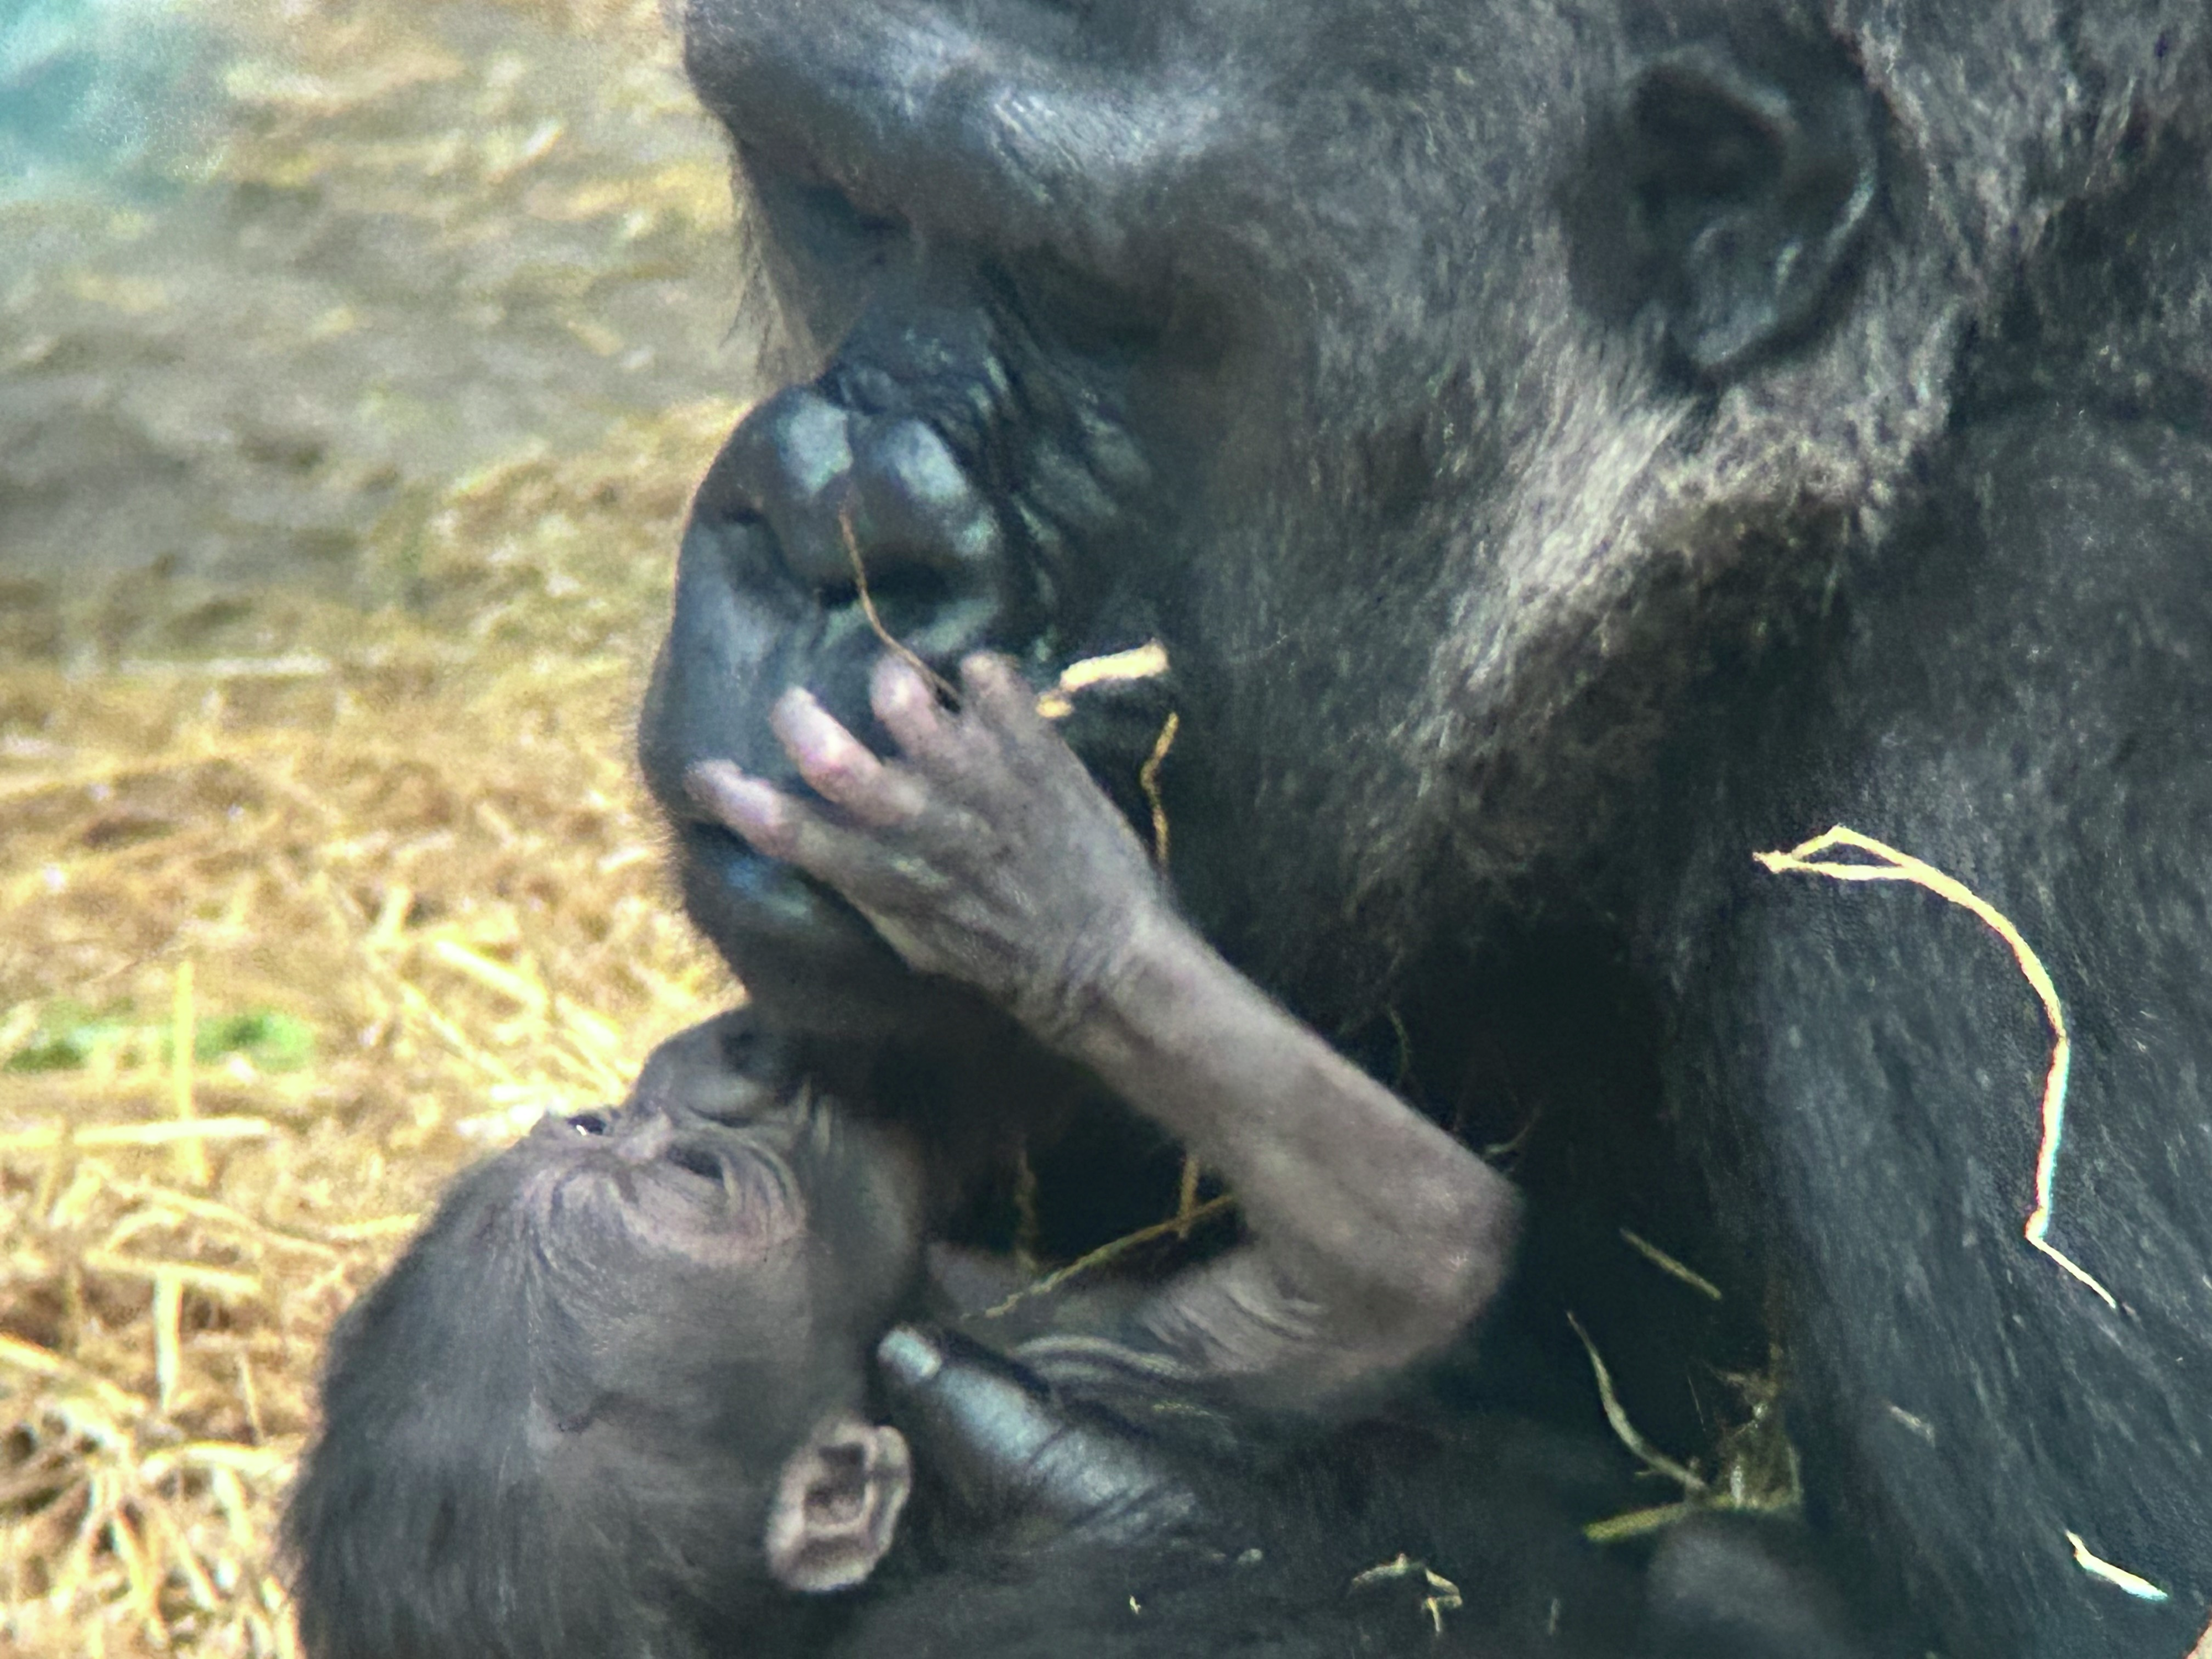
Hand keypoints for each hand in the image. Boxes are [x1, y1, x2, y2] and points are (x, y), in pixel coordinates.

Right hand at [686, 652, 1166, 1047]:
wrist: (1103, 959)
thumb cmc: (1003, 956)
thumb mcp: (913, 940)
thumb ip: (864, 888)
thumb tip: (818, 846)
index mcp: (881, 878)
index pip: (784, 830)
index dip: (731, 796)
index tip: (705, 772)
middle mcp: (918, 824)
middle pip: (828, 754)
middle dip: (799, 717)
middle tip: (799, 705)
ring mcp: (977, 780)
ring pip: (904, 697)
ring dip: (892, 683)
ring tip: (902, 692)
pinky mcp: (1031, 750)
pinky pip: (989, 676)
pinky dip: (981, 673)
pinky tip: (984, 694)